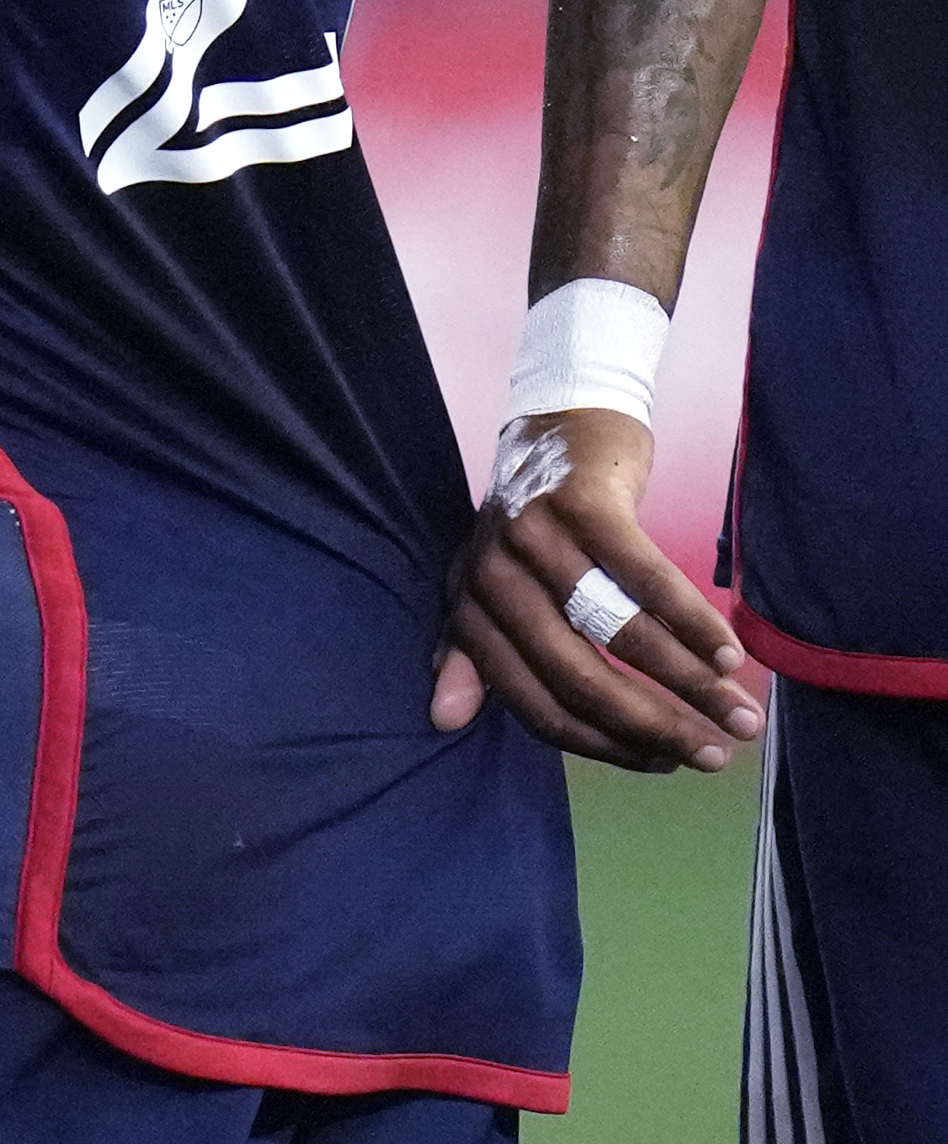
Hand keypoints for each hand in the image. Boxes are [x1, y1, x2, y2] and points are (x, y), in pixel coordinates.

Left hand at [429, 406, 759, 770]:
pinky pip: (646, 578)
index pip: (535, 702)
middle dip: (655, 726)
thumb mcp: (490, 588)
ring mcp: (535, 534)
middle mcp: (493, 574)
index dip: (603, 744)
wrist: (556, 421)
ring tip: (742, 713)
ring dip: (691, 682)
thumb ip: (472, 657)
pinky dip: (693, 623)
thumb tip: (442, 721)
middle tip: (716, 755)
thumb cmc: (532, 524)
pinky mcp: (581, 501)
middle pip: (579, 676)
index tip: (662, 764)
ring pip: (619, 631)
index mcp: (470, 608)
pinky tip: (729, 653)